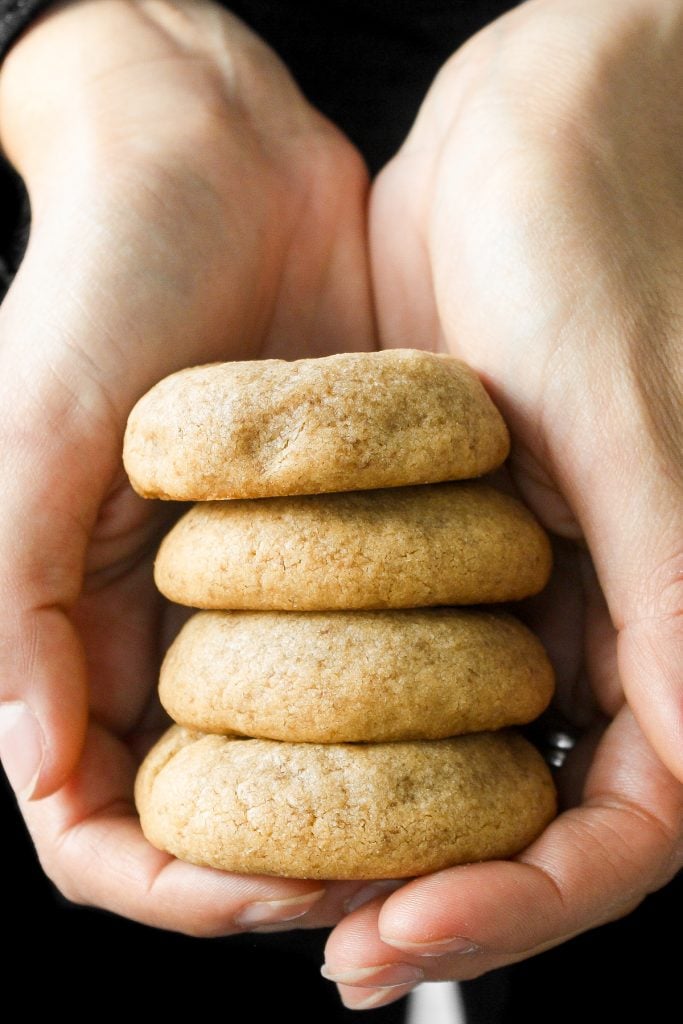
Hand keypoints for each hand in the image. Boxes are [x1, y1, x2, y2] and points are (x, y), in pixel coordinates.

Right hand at [0, 0, 376, 932]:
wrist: (212, 168)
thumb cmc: (99, 283)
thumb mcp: (33, 438)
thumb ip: (22, 607)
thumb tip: (48, 778)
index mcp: (73, 630)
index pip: (103, 825)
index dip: (175, 884)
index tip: (270, 891)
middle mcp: (165, 633)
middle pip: (217, 816)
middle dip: (283, 873)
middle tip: (380, 884)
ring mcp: (254, 596)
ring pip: (306, 759)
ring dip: (362, 814)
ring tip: (438, 827)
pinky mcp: (333, 542)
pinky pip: (375, 655)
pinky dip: (412, 709)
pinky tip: (466, 721)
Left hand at [323, 0, 682, 1007]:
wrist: (527, 130)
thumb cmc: (592, 243)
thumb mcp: (626, 429)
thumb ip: (673, 607)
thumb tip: (675, 788)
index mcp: (674, 613)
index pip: (623, 828)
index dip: (528, 908)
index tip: (403, 933)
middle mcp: (609, 618)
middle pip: (535, 816)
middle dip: (444, 894)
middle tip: (334, 949)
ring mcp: (533, 583)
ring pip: (466, 757)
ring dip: (388, 830)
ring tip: (291, 885)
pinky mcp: (463, 534)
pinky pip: (409, 664)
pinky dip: (355, 730)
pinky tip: (284, 763)